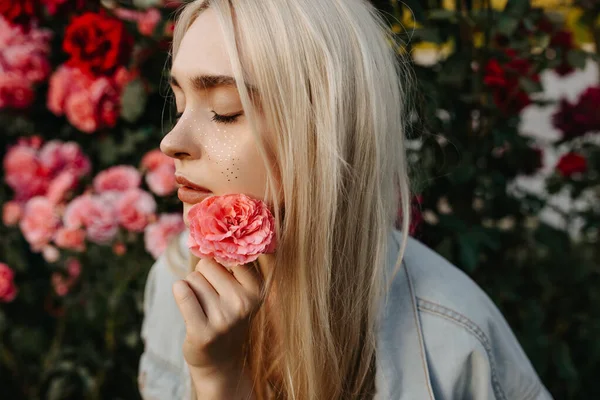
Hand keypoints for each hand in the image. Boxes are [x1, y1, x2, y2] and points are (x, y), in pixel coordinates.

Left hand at [172, 257, 263, 374]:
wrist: (219, 360)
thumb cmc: (227, 314)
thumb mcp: (241, 289)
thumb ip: (233, 262)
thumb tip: (208, 235)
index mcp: (257, 288)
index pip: (229, 253)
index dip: (219, 261)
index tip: (220, 273)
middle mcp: (244, 303)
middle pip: (207, 264)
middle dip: (203, 276)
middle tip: (212, 298)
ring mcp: (224, 319)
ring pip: (192, 279)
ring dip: (192, 290)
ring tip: (204, 308)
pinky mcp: (203, 332)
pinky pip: (182, 292)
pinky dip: (180, 292)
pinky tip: (188, 305)